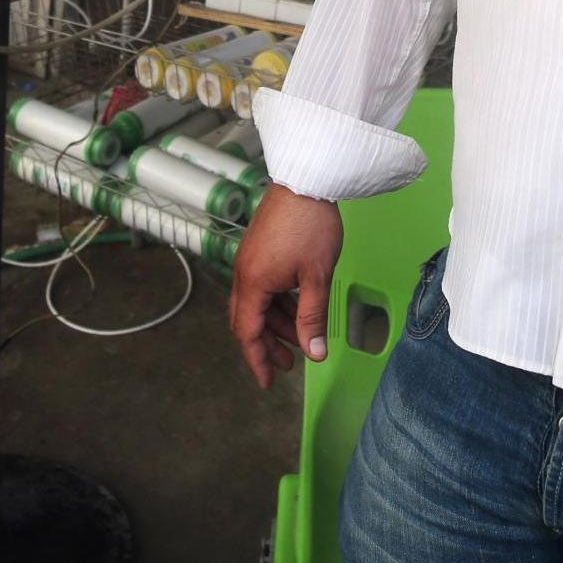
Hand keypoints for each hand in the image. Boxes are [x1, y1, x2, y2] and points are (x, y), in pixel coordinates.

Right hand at [228, 185, 343, 387]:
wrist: (306, 178)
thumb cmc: (312, 226)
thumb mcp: (317, 276)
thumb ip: (313, 317)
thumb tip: (313, 354)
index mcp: (253, 282)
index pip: (248, 333)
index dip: (258, 360)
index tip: (268, 383)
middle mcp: (244, 273)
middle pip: (247, 320)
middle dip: (266, 345)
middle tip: (289, 365)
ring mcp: (250, 259)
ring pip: (256, 304)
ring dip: (275, 324)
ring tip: (301, 337)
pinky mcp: (259, 249)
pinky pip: (262, 286)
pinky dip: (277, 303)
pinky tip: (297, 307)